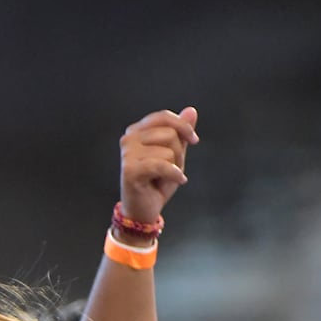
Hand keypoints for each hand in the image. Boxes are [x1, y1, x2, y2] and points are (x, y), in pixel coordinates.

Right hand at [118, 107, 197, 226]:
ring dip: (174, 166)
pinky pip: (162, 165)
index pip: (163, 117)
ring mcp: (127, 154)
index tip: (194, 141)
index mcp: (136, 131)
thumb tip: (191, 111)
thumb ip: (181, 133)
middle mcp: (128, 139)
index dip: (183, 127)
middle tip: (170, 168)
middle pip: (169, 133)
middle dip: (178, 153)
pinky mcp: (130, 169)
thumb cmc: (156, 182)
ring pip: (168, 150)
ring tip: (165, 177)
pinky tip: (176, 181)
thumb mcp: (174, 154)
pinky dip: (174, 174)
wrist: (143, 209)